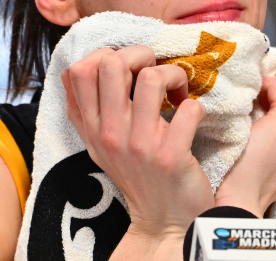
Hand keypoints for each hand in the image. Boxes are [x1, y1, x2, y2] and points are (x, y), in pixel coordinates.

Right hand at [63, 45, 214, 238]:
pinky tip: (193, 118)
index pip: (78, 71)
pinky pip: (189, 109)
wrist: (165, 221)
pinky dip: (197, 107)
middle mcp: (109, 134)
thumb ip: (88, 110)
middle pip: (111, 62)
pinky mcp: (170, 156)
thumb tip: (80, 66)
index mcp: (92, 127)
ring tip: (178, 92)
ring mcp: (139, 145)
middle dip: (141, 54)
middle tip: (155, 72)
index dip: (106, 55)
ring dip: (174, 75)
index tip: (128, 68)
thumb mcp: (100, 144)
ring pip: (152, 77)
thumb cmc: (137, 174)